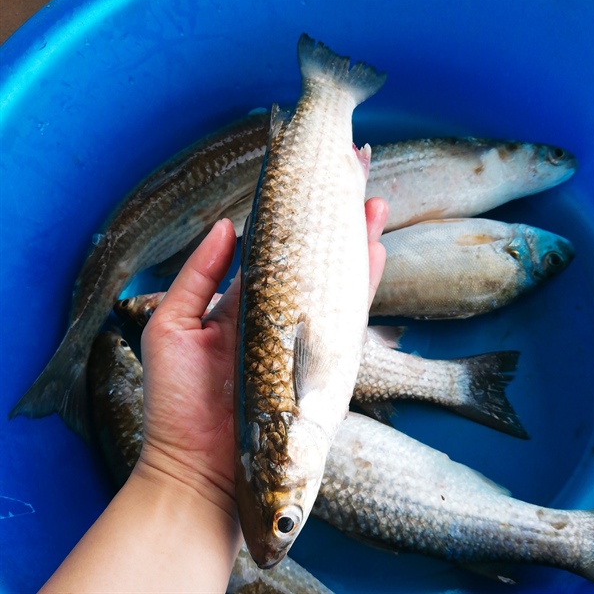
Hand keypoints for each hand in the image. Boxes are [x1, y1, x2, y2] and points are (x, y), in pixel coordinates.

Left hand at [136, 197, 388, 519]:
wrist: (200, 466)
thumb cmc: (177, 401)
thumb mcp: (171, 326)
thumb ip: (198, 275)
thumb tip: (226, 226)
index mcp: (244, 303)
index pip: (275, 249)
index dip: (291, 215)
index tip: (305, 179)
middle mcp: (280, 314)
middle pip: (312, 256)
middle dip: (332, 216)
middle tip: (352, 173)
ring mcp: (305, 336)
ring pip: (336, 277)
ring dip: (356, 239)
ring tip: (373, 199)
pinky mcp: (325, 361)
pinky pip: (350, 313)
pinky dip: (363, 280)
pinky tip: (374, 247)